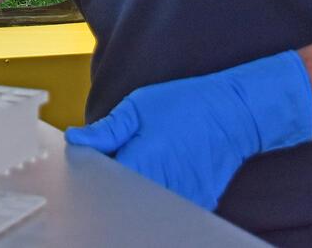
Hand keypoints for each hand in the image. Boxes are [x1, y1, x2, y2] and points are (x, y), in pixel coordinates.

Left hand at [65, 51, 311, 210]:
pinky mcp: (200, 205)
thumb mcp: (139, 107)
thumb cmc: (186, 105)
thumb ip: (107, 130)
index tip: (92, 166)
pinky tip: (164, 173)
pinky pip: (170, 207)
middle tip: (121, 160)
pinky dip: (160, 196)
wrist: (235, 113)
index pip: (105, 184)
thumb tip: (76, 139)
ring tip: (148, 162)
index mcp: (144, 160)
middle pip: (125, 199)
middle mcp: (164, 185)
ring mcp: (184, 199)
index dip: (95, 176)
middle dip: (114, 185)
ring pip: (147, 205)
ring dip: (137, 192)